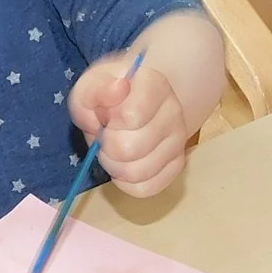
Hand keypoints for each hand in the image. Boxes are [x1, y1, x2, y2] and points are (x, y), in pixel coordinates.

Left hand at [69, 59, 188, 197]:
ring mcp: (179, 140)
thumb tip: (118, 90)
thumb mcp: (92, 84)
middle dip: (106, 146)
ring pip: (137, 172)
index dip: (108, 121)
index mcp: (154, 85)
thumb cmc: (109, 96)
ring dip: (114, 166)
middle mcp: (174, 112)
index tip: (104, 113)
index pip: (131, 116)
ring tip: (112, 149)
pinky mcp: (177, 165)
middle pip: (130, 149)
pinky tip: (123, 165)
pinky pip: (146, 188)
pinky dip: (126, 183)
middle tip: (105, 135)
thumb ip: (96, 89)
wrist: (134, 102)